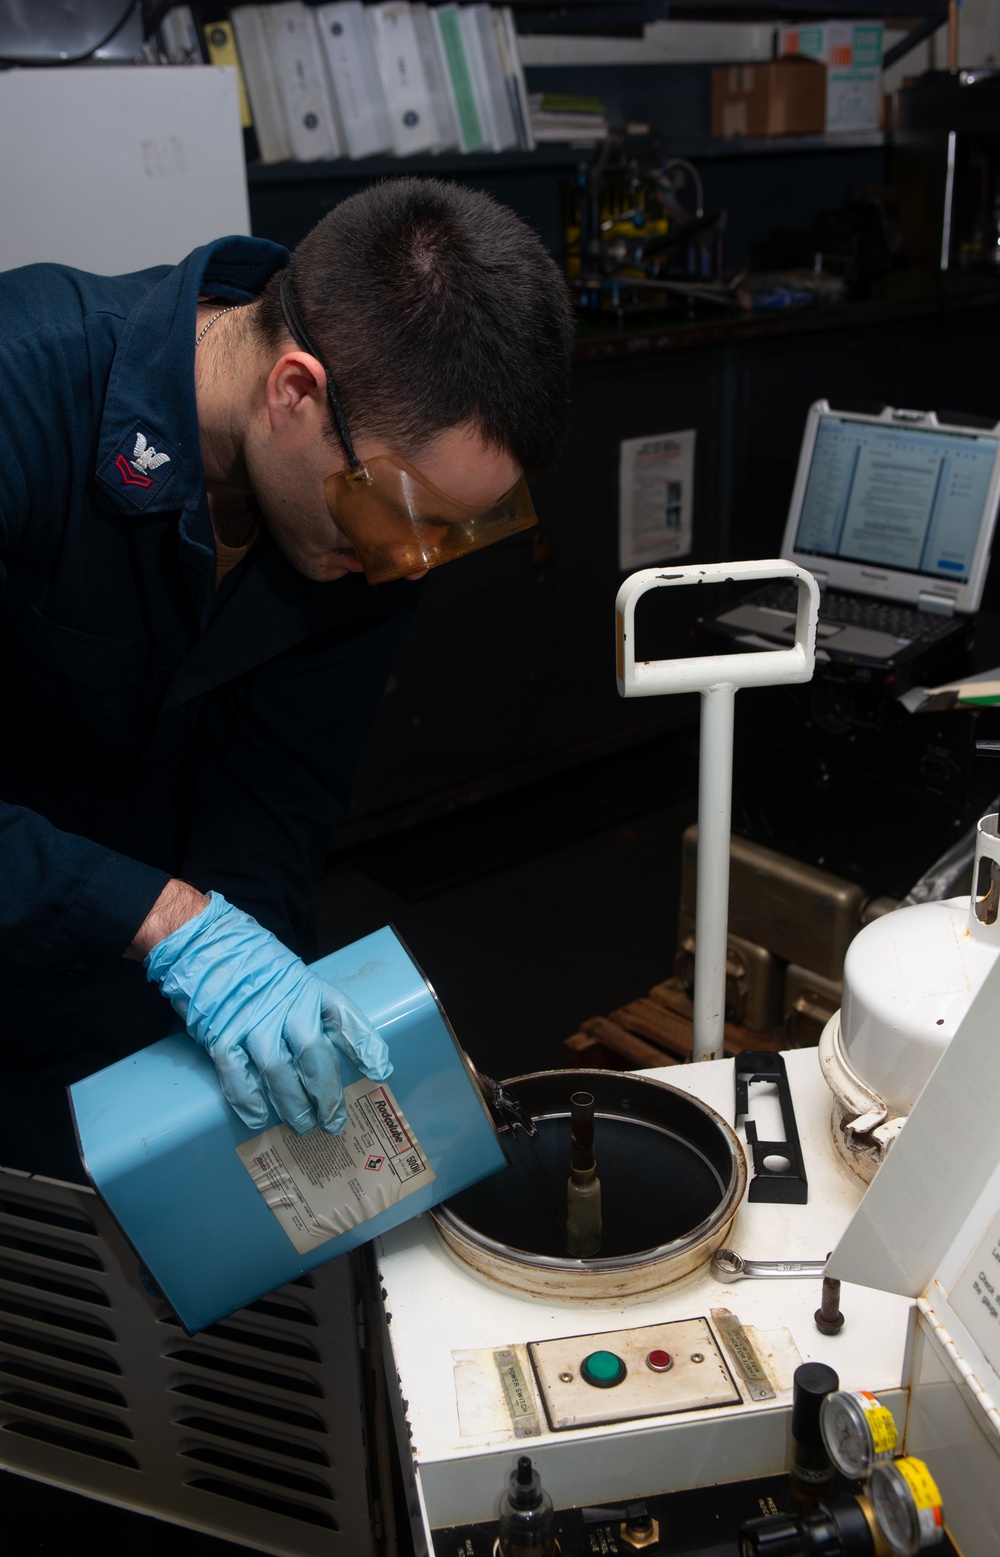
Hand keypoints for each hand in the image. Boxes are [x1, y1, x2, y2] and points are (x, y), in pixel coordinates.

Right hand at [143, 891, 390, 1133]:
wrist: (201, 940)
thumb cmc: (249, 958)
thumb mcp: (288, 970)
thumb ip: (304, 1002)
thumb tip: (322, 1046)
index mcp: (307, 985)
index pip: (345, 1016)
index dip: (365, 1045)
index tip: (380, 1071)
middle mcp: (285, 1004)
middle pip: (315, 1055)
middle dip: (328, 1094)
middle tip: (335, 1120)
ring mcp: (252, 1020)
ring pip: (280, 1072)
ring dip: (293, 1105)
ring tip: (304, 1126)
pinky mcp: (221, 1034)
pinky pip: (238, 1075)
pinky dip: (248, 1100)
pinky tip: (259, 1119)